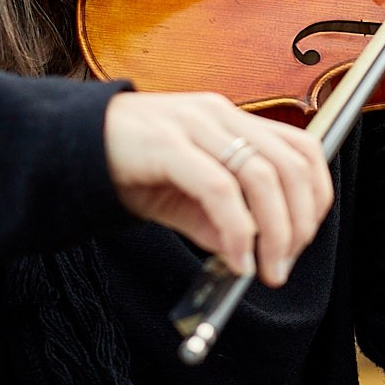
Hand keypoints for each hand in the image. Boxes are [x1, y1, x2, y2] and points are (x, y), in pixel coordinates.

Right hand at [103, 92, 331, 286]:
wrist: (68, 147)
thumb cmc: (131, 166)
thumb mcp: (187, 195)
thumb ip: (222, 219)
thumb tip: (254, 254)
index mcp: (232, 119)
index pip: (302, 149)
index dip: (316, 196)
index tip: (304, 239)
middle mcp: (220, 115)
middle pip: (290, 166)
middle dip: (298, 224)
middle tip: (283, 265)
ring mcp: (194, 125)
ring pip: (262, 176)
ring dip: (274, 232)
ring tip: (265, 269)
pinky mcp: (168, 143)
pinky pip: (219, 189)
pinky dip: (237, 230)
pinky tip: (235, 259)